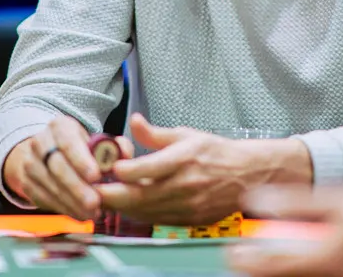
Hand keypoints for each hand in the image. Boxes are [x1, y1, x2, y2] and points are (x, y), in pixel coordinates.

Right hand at [2, 116, 133, 220]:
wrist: (48, 153)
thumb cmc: (82, 149)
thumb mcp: (98, 141)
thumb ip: (116, 147)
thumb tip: (124, 154)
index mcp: (60, 126)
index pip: (68, 141)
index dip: (81, 160)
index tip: (96, 176)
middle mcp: (41, 142)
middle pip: (57, 166)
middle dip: (77, 187)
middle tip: (95, 203)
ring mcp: (30, 164)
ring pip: (50, 185)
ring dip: (71, 202)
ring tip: (92, 213)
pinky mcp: (27, 184)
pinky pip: (43, 199)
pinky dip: (63, 209)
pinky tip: (79, 215)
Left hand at [97, 114, 310, 224]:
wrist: (248, 175)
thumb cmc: (216, 152)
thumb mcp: (187, 134)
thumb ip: (156, 133)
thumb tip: (134, 121)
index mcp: (185, 158)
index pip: (147, 168)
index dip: (124, 171)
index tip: (111, 168)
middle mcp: (186, 183)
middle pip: (141, 196)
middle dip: (113, 195)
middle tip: (94, 191)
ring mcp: (189, 205)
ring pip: (146, 212)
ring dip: (123, 207)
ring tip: (106, 199)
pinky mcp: (190, 219)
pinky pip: (158, 220)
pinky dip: (140, 215)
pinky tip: (130, 208)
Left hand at [227, 185, 342, 276]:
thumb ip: (300, 202)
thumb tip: (256, 200)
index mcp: (328, 261)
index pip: (270, 267)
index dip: (247, 261)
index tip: (236, 253)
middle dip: (278, 267)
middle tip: (272, 254)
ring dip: (306, 268)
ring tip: (311, 253)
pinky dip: (331, 272)